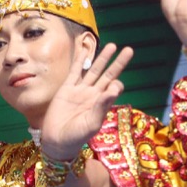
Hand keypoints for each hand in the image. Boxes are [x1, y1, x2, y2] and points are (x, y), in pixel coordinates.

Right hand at [40, 44, 132, 160]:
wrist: (57, 140)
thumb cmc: (77, 136)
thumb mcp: (92, 123)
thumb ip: (102, 106)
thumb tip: (113, 88)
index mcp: (102, 104)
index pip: (114, 88)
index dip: (116, 84)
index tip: (113, 87)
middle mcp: (93, 95)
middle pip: (108, 75)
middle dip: (118, 63)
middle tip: (129, 50)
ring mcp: (80, 90)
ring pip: (94, 70)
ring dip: (103, 58)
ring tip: (113, 46)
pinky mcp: (66, 89)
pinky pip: (75, 72)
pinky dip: (80, 61)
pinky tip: (85, 50)